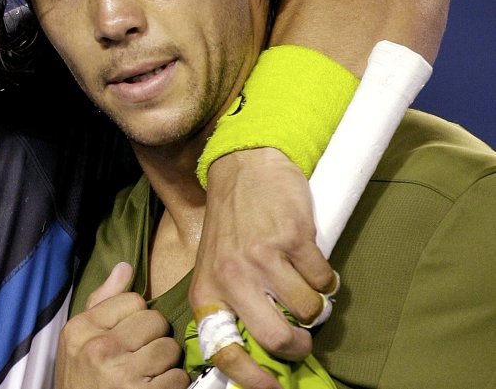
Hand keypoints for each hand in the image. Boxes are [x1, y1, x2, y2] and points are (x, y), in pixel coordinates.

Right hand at [56, 263, 187, 388]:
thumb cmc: (81, 380)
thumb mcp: (78, 340)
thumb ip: (102, 302)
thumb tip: (125, 266)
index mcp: (81, 329)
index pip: (133, 300)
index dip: (136, 317)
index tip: (128, 334)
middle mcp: (100, 349)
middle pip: (155, 320)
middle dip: (154, 337)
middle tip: (141, 353)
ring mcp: (122, 375)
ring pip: (170, 349)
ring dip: (165, 363)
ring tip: (148, 372)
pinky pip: (178, 377)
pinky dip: (172, 385)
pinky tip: (154, 388)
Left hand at [190, 148, 337, 388]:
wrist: (243, 167)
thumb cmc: (231, 224)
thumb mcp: (216, 267)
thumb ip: (232, 306)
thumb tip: (261, 355)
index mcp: (208, 291)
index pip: (224, 349)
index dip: (251, 379)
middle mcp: (231, 277)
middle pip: (277, 339)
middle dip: (299, 345)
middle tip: (303, 335)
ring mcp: (262, 257)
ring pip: (309, 310)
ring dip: (315, 305)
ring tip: (302, 283)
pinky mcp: (293, 238)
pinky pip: (324, 280)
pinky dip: (325, 277)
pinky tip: (309, 259)